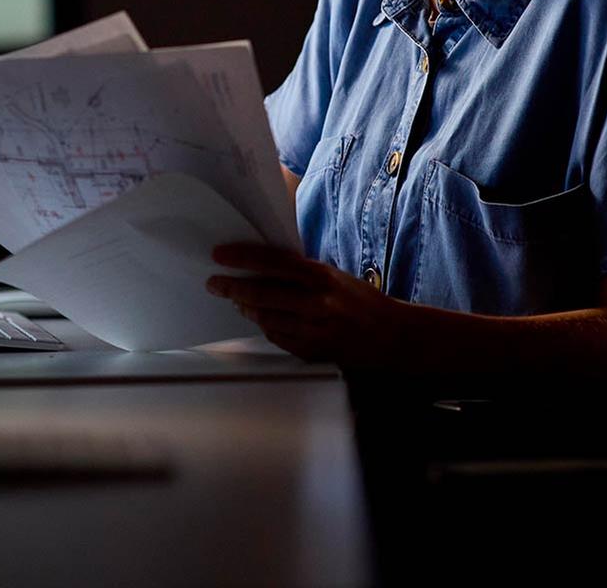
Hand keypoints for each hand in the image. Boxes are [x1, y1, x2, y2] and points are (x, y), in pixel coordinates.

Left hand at [206, 244, 402, 367]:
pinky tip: (262, 319)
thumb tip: (260, 266)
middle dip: (232, 287)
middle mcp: (317, 302)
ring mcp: (314, 330)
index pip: (272, 262)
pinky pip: (278, 338)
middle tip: (214, 283)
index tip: (219, 256)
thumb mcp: (333, 275)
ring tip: (237, 300)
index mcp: (322, 277)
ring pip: (265, 318)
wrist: (392, 335)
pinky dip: (266, 326)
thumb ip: (300, 272)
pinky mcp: (313, 351)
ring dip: (246, 308)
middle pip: (262, 293)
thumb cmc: (360, 300)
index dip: (242, 258)